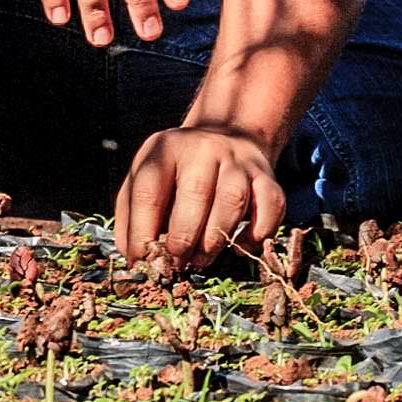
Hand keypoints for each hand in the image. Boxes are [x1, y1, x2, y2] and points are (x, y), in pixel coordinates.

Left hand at [116, 123, 286, 268]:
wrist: (226, 136)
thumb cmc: (177, 171)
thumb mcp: (145, 178)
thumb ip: (131, 215)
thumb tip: (133, 258)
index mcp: (165, 149)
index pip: (149, 192)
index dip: (142, 232)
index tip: (141, 260)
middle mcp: (203, 149)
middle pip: (194, 195)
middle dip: (182, 240)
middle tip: (175, 264)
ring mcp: (238, 161)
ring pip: (233, 202)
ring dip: (215, 241)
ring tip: (201, 260)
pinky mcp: (266, 177)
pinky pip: (269, 208)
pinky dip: (256, 234)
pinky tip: (238, 246)